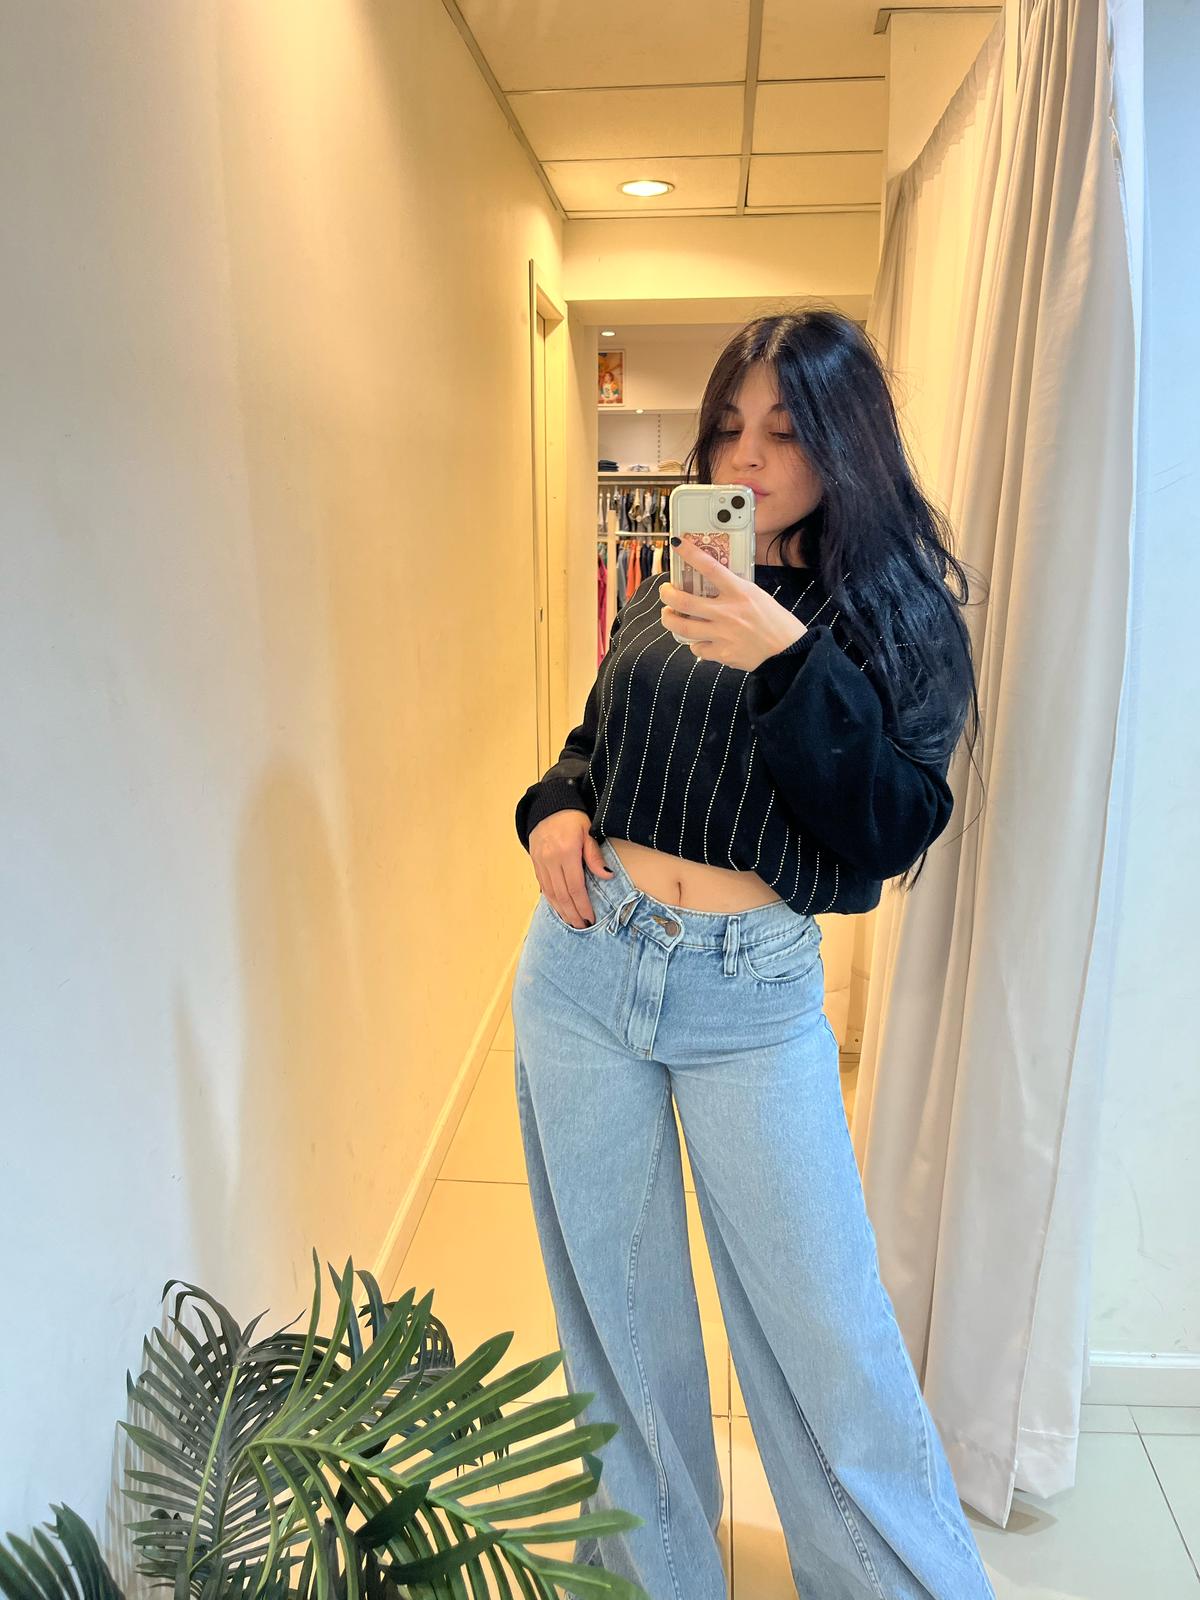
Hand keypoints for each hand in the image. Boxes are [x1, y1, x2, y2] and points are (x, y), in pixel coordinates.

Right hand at [528, 809, 614, 927]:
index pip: (576, 887)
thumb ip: (595, 855)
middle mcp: (551, 859)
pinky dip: (551, 900)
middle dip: (573, 914)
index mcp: (566, 852)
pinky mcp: (535, 862)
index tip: (591, 918)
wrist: (548, 807)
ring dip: (561, 911)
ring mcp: (541, 862)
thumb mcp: (588, 831)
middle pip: (562, 894)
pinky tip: (559, 909)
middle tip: (582, 926)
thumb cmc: (572, 818)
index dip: (583, 905)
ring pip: (551, 893)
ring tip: (572, 923)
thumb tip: (607, 875)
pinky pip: (543, 886)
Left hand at [660, 539, 807, 670]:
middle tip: (665, 591)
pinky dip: (694, 643)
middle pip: (684, 601)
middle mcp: (727, 612)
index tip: (677, 545)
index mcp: (740, 592)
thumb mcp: (757, 595)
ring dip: (669, 620)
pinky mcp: (722, 653)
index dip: (690, 554)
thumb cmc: (775, 621)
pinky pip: (697, 648)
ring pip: (682, 627)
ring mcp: (722, 634)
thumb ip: (734, 590)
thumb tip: (711, 584)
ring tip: (668, 615)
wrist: (787, 651)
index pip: (710, 568)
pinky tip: (697, 639)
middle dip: (668, 594)